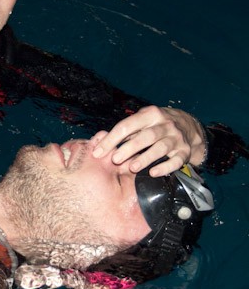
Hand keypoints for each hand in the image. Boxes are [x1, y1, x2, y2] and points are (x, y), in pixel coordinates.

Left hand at [91, 106, 205, 175]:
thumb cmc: (156, 125)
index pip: (127, 125)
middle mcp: (165, 125)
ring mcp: (176, 138)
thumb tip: (100, 143)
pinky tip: (153, 173)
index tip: (98, 152)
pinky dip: (165, 167)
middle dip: (129, 148)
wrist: (189, 126)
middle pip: (146, 136)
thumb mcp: (142, 121)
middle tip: (115, 160)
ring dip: (145, 158)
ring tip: (132, 167)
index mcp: (150, 115)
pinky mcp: (185, 151)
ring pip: (161, 148)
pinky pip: (176, 161)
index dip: (111, 139)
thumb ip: (125, 131)